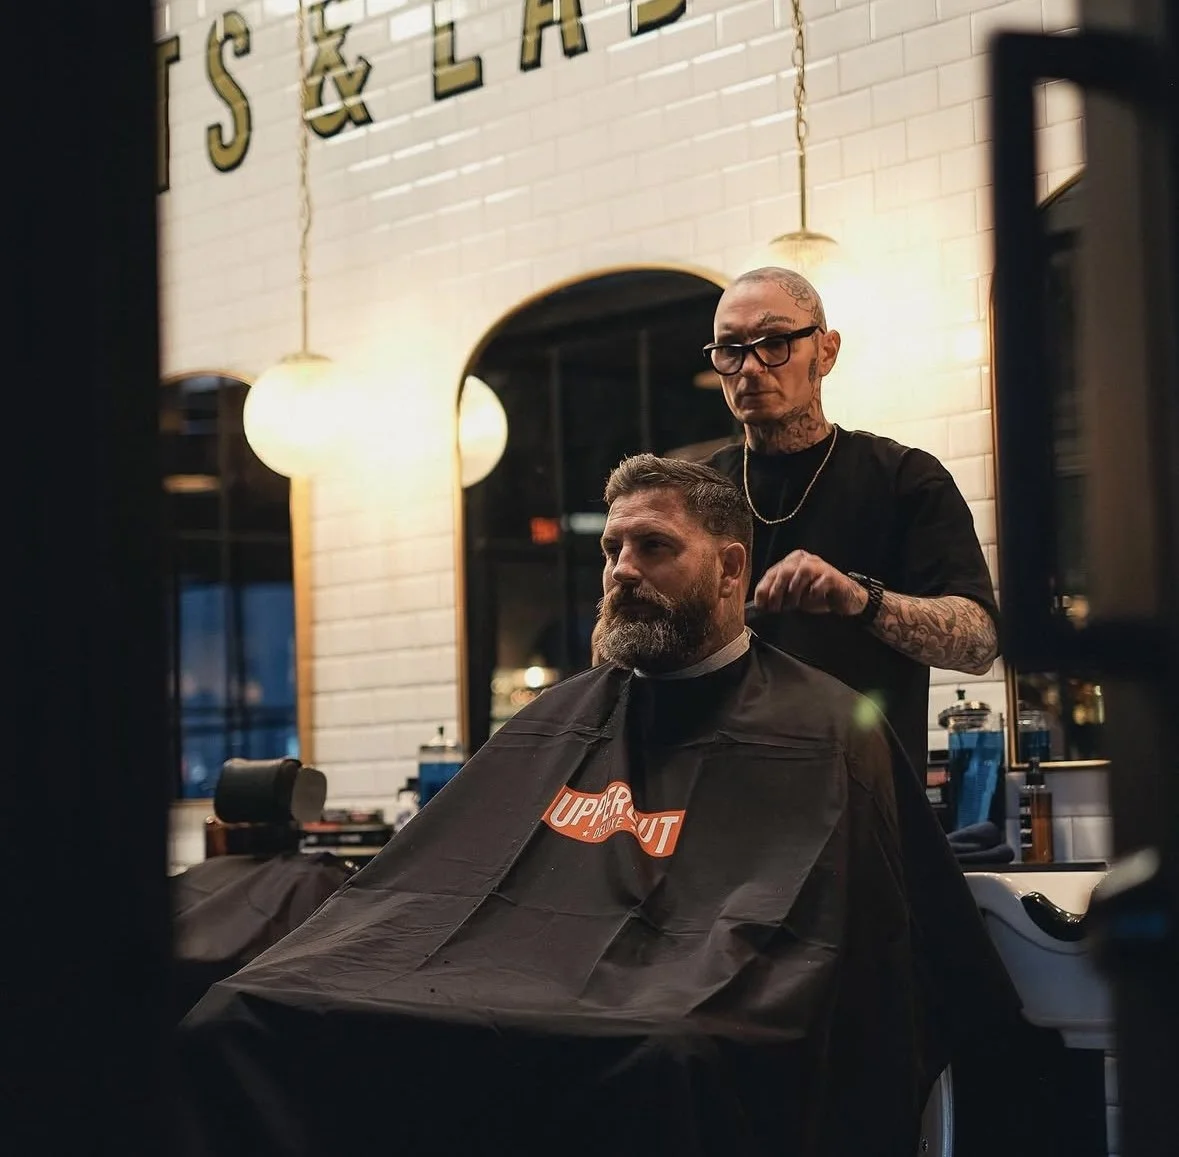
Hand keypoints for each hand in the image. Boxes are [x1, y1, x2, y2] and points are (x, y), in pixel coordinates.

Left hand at [752, 550, 868, 616]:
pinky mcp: (832, 576)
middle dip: (777, 591)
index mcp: (792, 561)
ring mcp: (820, 566)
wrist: (842, 599)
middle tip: (774, 608)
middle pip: (785, 571)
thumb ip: (778, 595)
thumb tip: (760, 604)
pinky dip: (812, 594)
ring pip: (802, 573)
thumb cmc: (815, 596)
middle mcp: (805, 560)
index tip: (760, 605)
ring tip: (793, 605)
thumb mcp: (792, 595)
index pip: (773, 572)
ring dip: (794, 593)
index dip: (764, 588)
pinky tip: (811, 600)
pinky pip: (819, 584)